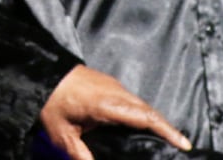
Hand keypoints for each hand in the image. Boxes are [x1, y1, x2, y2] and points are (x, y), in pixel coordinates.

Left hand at [39, 64, 191, 159]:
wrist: (38, 71)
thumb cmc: (50, 102)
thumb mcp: (62, 133)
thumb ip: (81, 154)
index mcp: (107, 104)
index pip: (145, 117)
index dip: (167, 130)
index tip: (184, 144)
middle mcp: (114, 91)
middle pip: (148, 110)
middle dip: (166, 127)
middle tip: (180, 145)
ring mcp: (111, 85)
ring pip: (140, 103)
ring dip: (154, 118)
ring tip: (166, 137)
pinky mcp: (107, 83)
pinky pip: (131, 98)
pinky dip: (142, 111)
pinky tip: (142, 124)